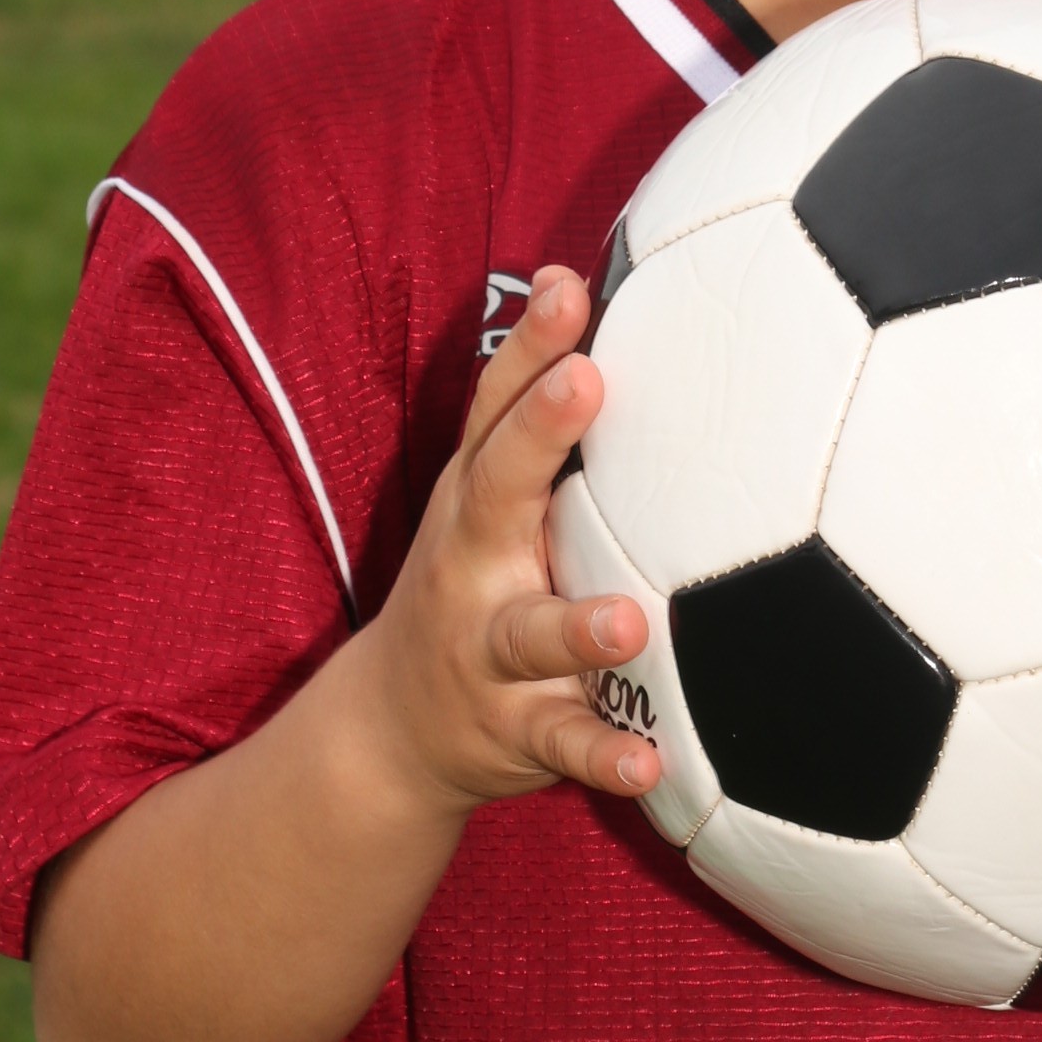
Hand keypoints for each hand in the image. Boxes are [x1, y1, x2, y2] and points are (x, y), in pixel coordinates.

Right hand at [361, 264, 659, 816]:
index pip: (494, 408)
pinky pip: (563, 742)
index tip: (567, 290)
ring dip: (578, 626)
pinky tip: (650, 765)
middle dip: (538, 434)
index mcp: (476, 500)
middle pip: (497, 490)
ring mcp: (489, 649)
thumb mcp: (482, 496)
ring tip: (628, 622)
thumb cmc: (470, 583)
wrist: (390, 732)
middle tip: (585, 382)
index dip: (527, 347)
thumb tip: (567, 276)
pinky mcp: (516, 728)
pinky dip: (603, 756)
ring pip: (532, 634)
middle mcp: (474, 564)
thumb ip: (524, 403)